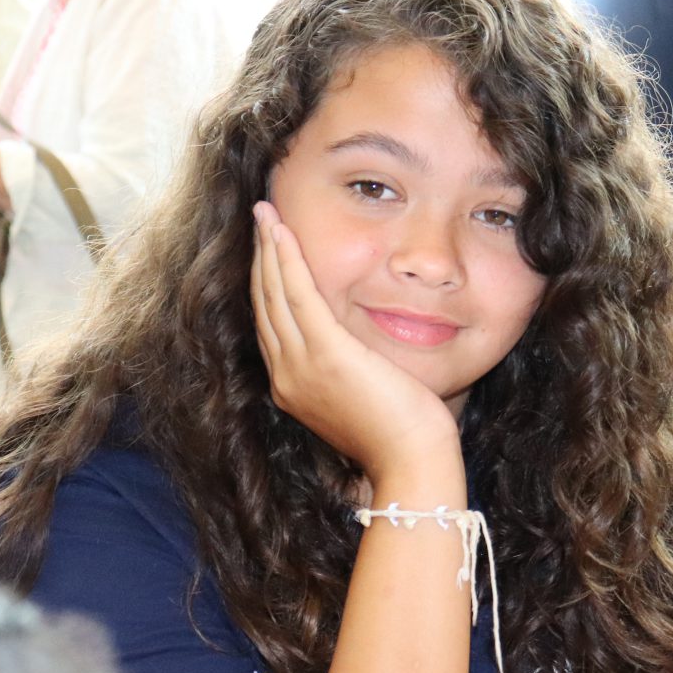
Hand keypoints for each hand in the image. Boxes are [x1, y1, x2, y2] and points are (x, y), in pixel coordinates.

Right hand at [250, 202, 458, 483]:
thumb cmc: (403, 435)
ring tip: (264, 211)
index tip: (267, 249)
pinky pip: (298, 295)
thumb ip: (350, 370)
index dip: (266, 283)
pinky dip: (286, 259)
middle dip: (260, 257)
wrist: (412, 461)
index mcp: (293, 388)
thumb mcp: (365, 397)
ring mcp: (301, 366)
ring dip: (267, 248)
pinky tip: (280, 231)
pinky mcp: (326, 354)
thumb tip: (358, 350)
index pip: (271, 324)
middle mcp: (286, 377)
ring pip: (273, 293)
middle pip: (264, 304)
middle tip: (261, 217)